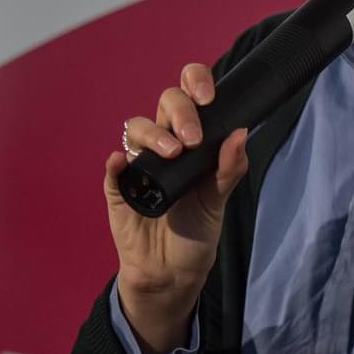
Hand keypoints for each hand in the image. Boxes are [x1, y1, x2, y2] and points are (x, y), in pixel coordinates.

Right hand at [105, 62, 247, 353]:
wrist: (172, 270)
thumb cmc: (196, 229)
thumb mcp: (218, 200)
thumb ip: (229, 169)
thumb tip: (240, 134)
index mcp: (193, 139)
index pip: (191, 98)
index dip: (196, 83)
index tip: (208, 96)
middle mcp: (165, 142)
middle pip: (164, 105)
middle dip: (180, 113)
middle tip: (192, 139)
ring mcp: (139, 163)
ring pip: (136, 128)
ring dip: (153, 134)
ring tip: (172, 154)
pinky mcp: (118, 187)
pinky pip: (113, 168)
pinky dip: (116, 163)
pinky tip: (121, 163)